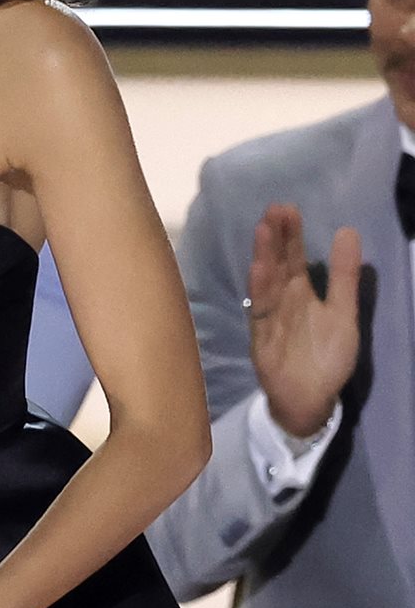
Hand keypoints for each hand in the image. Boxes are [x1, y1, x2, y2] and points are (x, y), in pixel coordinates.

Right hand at [246, 204, 361, 437]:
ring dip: (264, 257)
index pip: (293, 257)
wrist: (311, 399)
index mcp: (301, 293)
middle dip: (274, 238)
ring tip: (263, 230)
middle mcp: (282, 300)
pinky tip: (259, 269)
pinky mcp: (262, 337)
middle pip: (277, 264)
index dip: (290, 234)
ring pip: (266, 282)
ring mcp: (270, 318)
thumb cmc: (326, 357)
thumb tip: (348, 231)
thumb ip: (344, 276)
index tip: (287, 208)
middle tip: (273, 209)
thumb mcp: (343, 313)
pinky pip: (260, 311)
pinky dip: (260, 290)